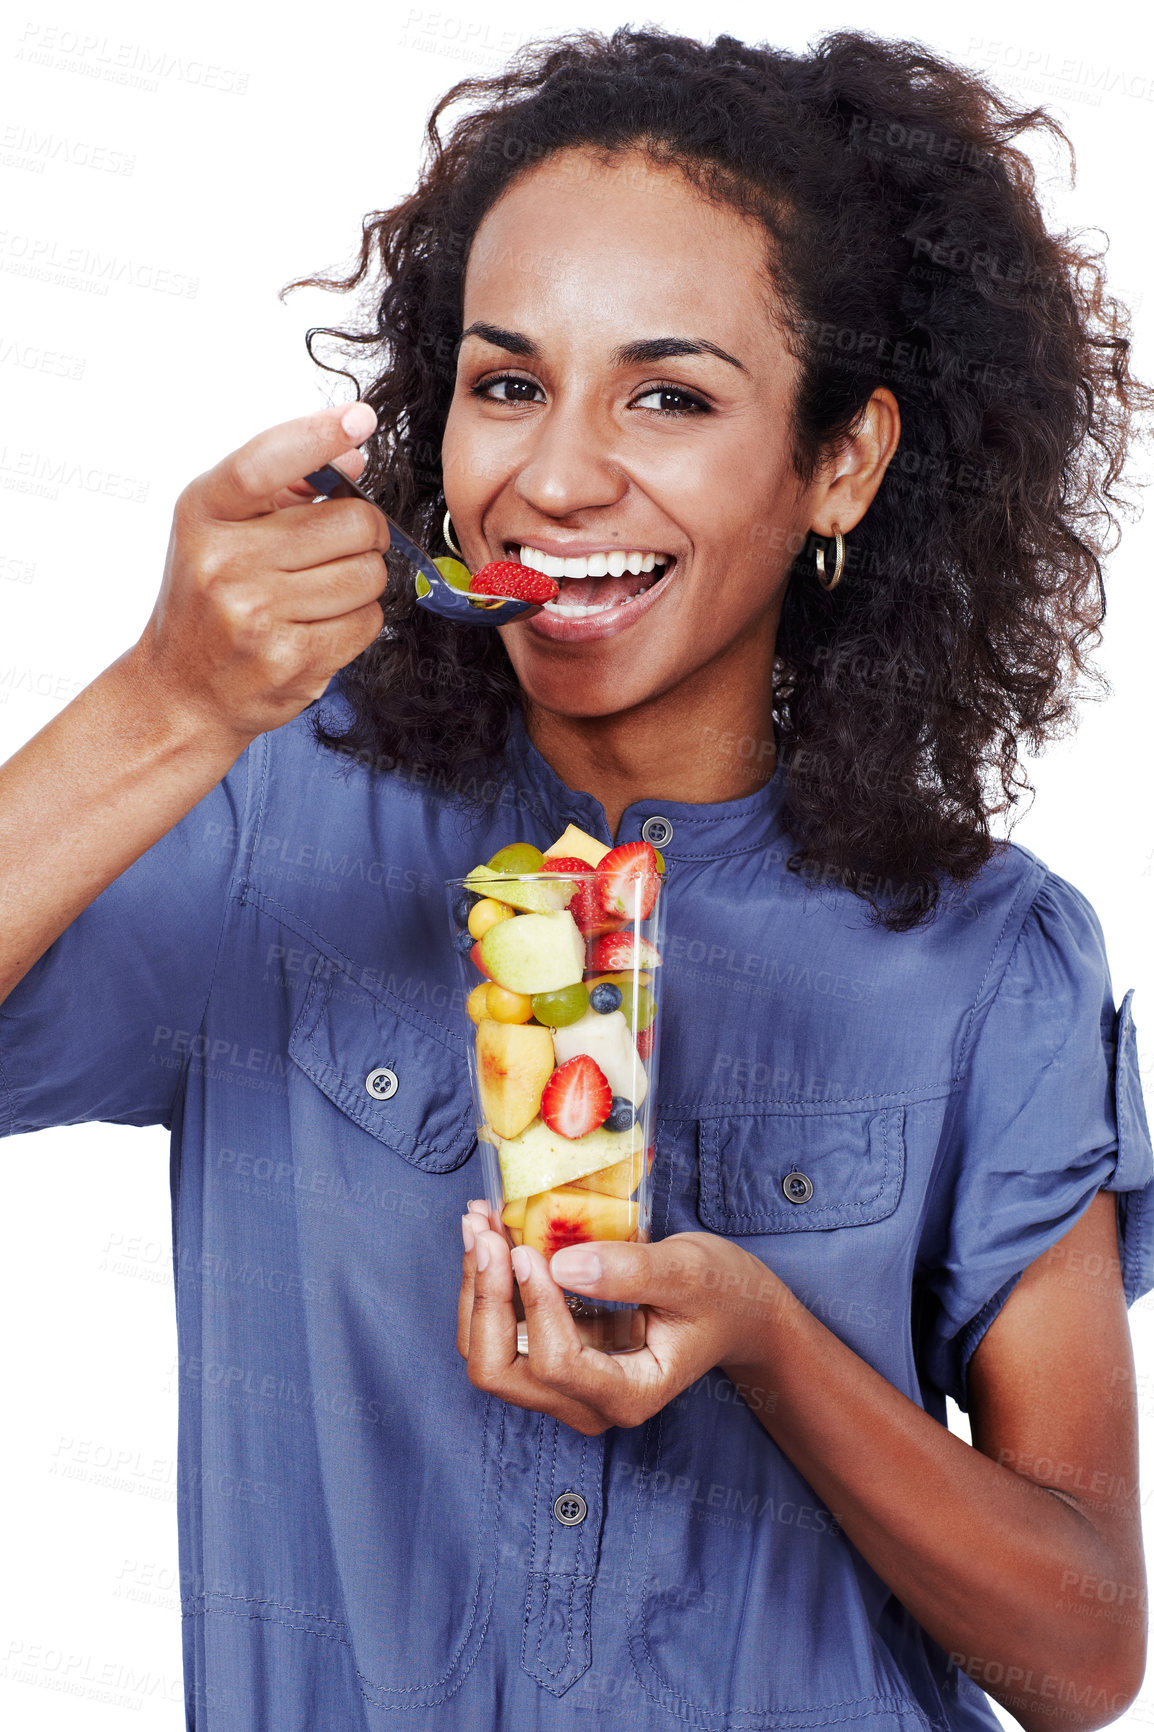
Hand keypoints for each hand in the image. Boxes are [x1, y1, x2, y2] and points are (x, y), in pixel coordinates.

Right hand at [133, 402, 391, 745]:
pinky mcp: (289, 659)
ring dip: (361, 581)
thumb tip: (354, 456)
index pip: (267, 460)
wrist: (181, 688)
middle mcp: (225, 561)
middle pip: (352, 523)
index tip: (359, 419)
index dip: (320, 436)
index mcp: (206, 513)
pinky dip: (358, 621)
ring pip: (368, 574)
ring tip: (321, 592)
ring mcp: (256, 614)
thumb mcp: (224, 528)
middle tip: (337, 549)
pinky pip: (367, 621)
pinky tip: (320, 624)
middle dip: (362, 533)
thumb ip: (287, 485)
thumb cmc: (209, 598)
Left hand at [457, 1203, 787, 1434]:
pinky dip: (487, 1284)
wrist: (732, 1309)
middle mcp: (587, 1403)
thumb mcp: (689, 1272)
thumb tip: (561, 1267)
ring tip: (478, 1222)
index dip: (533, 1306)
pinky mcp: (550, 1359)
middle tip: (484, 1231)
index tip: (527, 1248)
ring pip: (487, 1353)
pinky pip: (499, 1332)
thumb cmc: (720, 1293)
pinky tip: (489, 1234)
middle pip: (501, 1371)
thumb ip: (631, 1271)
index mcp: (628, 1394)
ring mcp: (564, 1386)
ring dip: (476, 1288)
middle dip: (485, 1299)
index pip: (558, 1364)